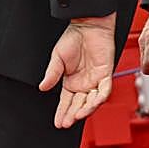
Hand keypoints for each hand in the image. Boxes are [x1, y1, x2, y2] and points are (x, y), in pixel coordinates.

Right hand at [38, 13, 115, 128]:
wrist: (88, 24)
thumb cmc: (74, 38)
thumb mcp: (57, 58)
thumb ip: (52, 73)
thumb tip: (42, 87)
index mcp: (71, 82)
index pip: (66, 102)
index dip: (62, 113)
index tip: (58, 123)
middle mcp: (84, 84)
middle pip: (79, 105)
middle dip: (72, 115)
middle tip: (66, 123)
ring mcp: (95, 79)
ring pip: (92, 100)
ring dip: (85, 109)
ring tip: (77, 116)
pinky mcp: (106, 73)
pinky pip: (105, 89)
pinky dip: (99, 98)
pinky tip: (92, 104)